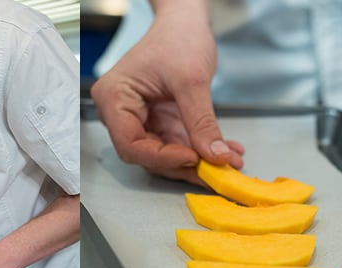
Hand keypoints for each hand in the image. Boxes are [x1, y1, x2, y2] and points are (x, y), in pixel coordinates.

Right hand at [91, 0, 243, 184]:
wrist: (185, 22)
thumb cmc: (178, 37)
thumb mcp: (192, 80)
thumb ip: (201, 122)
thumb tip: (215, 156)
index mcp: (114, 98)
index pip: (130, 143)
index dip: (162, 157)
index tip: (194, 159)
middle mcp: (120, 113)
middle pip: (146, 154)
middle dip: (184, 164)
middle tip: (216, 170)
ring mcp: (139, 119)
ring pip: (163, 155)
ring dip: (197, 161)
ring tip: (228, 161)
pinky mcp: (157, 122)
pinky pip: (176, 144)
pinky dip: (200, 150)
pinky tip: (224, 151)